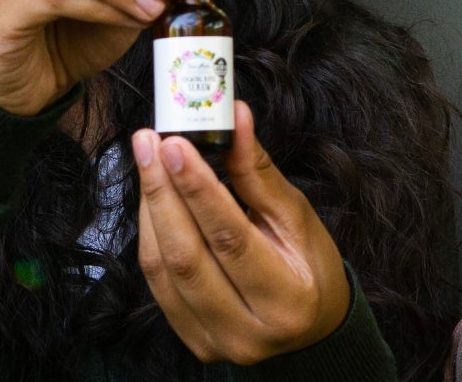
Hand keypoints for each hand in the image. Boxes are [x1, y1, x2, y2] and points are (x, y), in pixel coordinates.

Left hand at [133, 103, 350, 363]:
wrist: (314, 329)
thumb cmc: (311, 268)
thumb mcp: (297, 218)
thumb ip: (259, 173)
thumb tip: (235, 118)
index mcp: (288, 302)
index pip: (231, 239)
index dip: (198, 190)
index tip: (175, 145)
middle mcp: (248, 333)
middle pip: (188, 257)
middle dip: (162, 193)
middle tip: (149, 143)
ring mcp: (215, 343)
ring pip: (164, 270)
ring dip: (151, 209)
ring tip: (147, 161)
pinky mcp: (193, 342)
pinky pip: (158, 285)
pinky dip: (151, 236)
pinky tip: (153, 200)